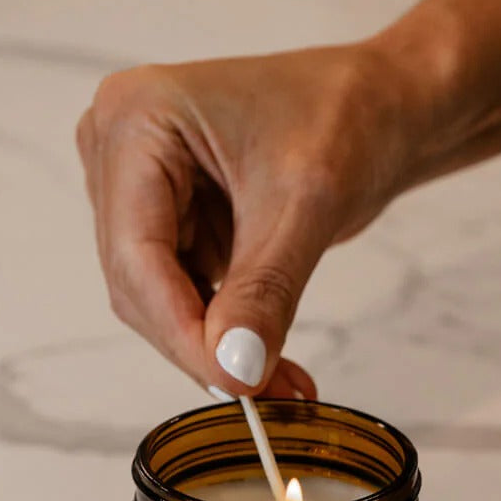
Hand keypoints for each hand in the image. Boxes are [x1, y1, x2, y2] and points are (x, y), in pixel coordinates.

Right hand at [75, 45, 423, 397]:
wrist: (382, 105)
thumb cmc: (347, 116)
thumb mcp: (306, 206)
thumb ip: (264, 292)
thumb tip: (233, 367)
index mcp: (136, 118)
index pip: (136, 251)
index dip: (180, 329)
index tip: (232, 383)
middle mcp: (119, 147)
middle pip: (139, 281)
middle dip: (201, 344)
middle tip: (263, 395)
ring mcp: (139, 184)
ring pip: (157, 297)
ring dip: (216, 347)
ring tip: (280, 385)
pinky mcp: (168, 217)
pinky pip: (183, 293)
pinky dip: (226, 332)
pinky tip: (270, 363)